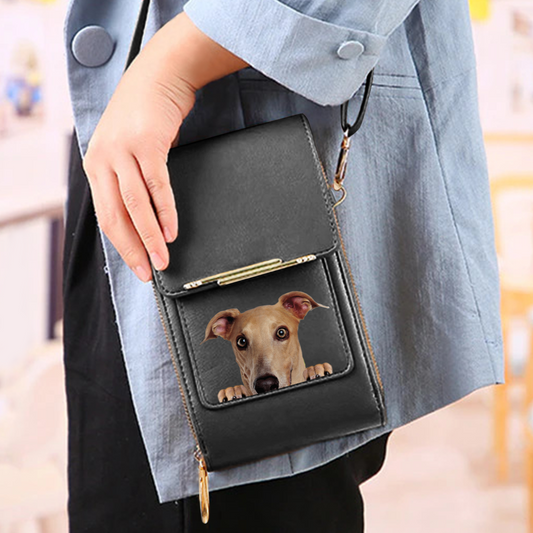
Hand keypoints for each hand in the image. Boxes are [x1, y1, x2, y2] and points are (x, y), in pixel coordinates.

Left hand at [82, 12, 247, 281]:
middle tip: (150, 272)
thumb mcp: (124, 148)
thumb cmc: (144, 116)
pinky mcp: (147, 144)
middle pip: (116, 216)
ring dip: (150, 236)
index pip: (106, 217)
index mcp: (96, 166)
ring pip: (135, 206)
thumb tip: (139, 218)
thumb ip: (125, 179)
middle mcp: (103, 160)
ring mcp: (123, 151)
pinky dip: (165, 211)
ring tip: (164, 258)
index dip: (123, 247)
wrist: (158, 75)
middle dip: (134, 249)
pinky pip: (156, 185)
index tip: (139, 267)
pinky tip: (172, 230)